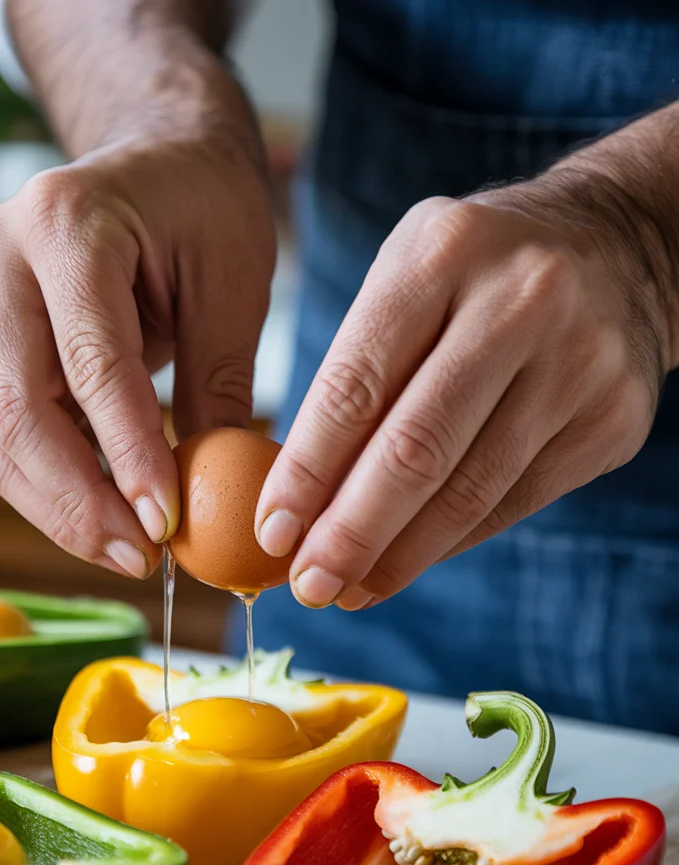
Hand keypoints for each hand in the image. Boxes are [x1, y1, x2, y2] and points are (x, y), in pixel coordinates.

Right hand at [0, 108, 274, 578]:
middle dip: (80, 504)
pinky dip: (54, 484)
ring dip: (62, 508)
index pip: (92, 365)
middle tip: (142, 560)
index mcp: (65, 223)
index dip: (126, 458)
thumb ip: (216, 391)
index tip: (165, 528)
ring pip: (2, 434)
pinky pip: (8, 430)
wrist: (158, 155)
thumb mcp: (232, 288)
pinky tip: (105, 517)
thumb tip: (215, 505)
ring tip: (130, 552)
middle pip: (20, 412)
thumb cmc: (206, 208)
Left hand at [256, 179, 673, 609]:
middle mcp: (519, 304)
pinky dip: (449, 543)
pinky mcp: (611, 420)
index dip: (306, 472)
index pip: (355, 386)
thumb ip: (356, 370)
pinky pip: (512, 503)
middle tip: (309, 585)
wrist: (620, 246)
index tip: (271, 532)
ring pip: (469, 491)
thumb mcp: (409, 276)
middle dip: (350, 533)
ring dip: (398, 557)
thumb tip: (298, 498)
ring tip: (349, 590)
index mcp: (444, 254)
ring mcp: (577, 365)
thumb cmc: (479, 272)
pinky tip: (406, 564)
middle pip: (416, 450)